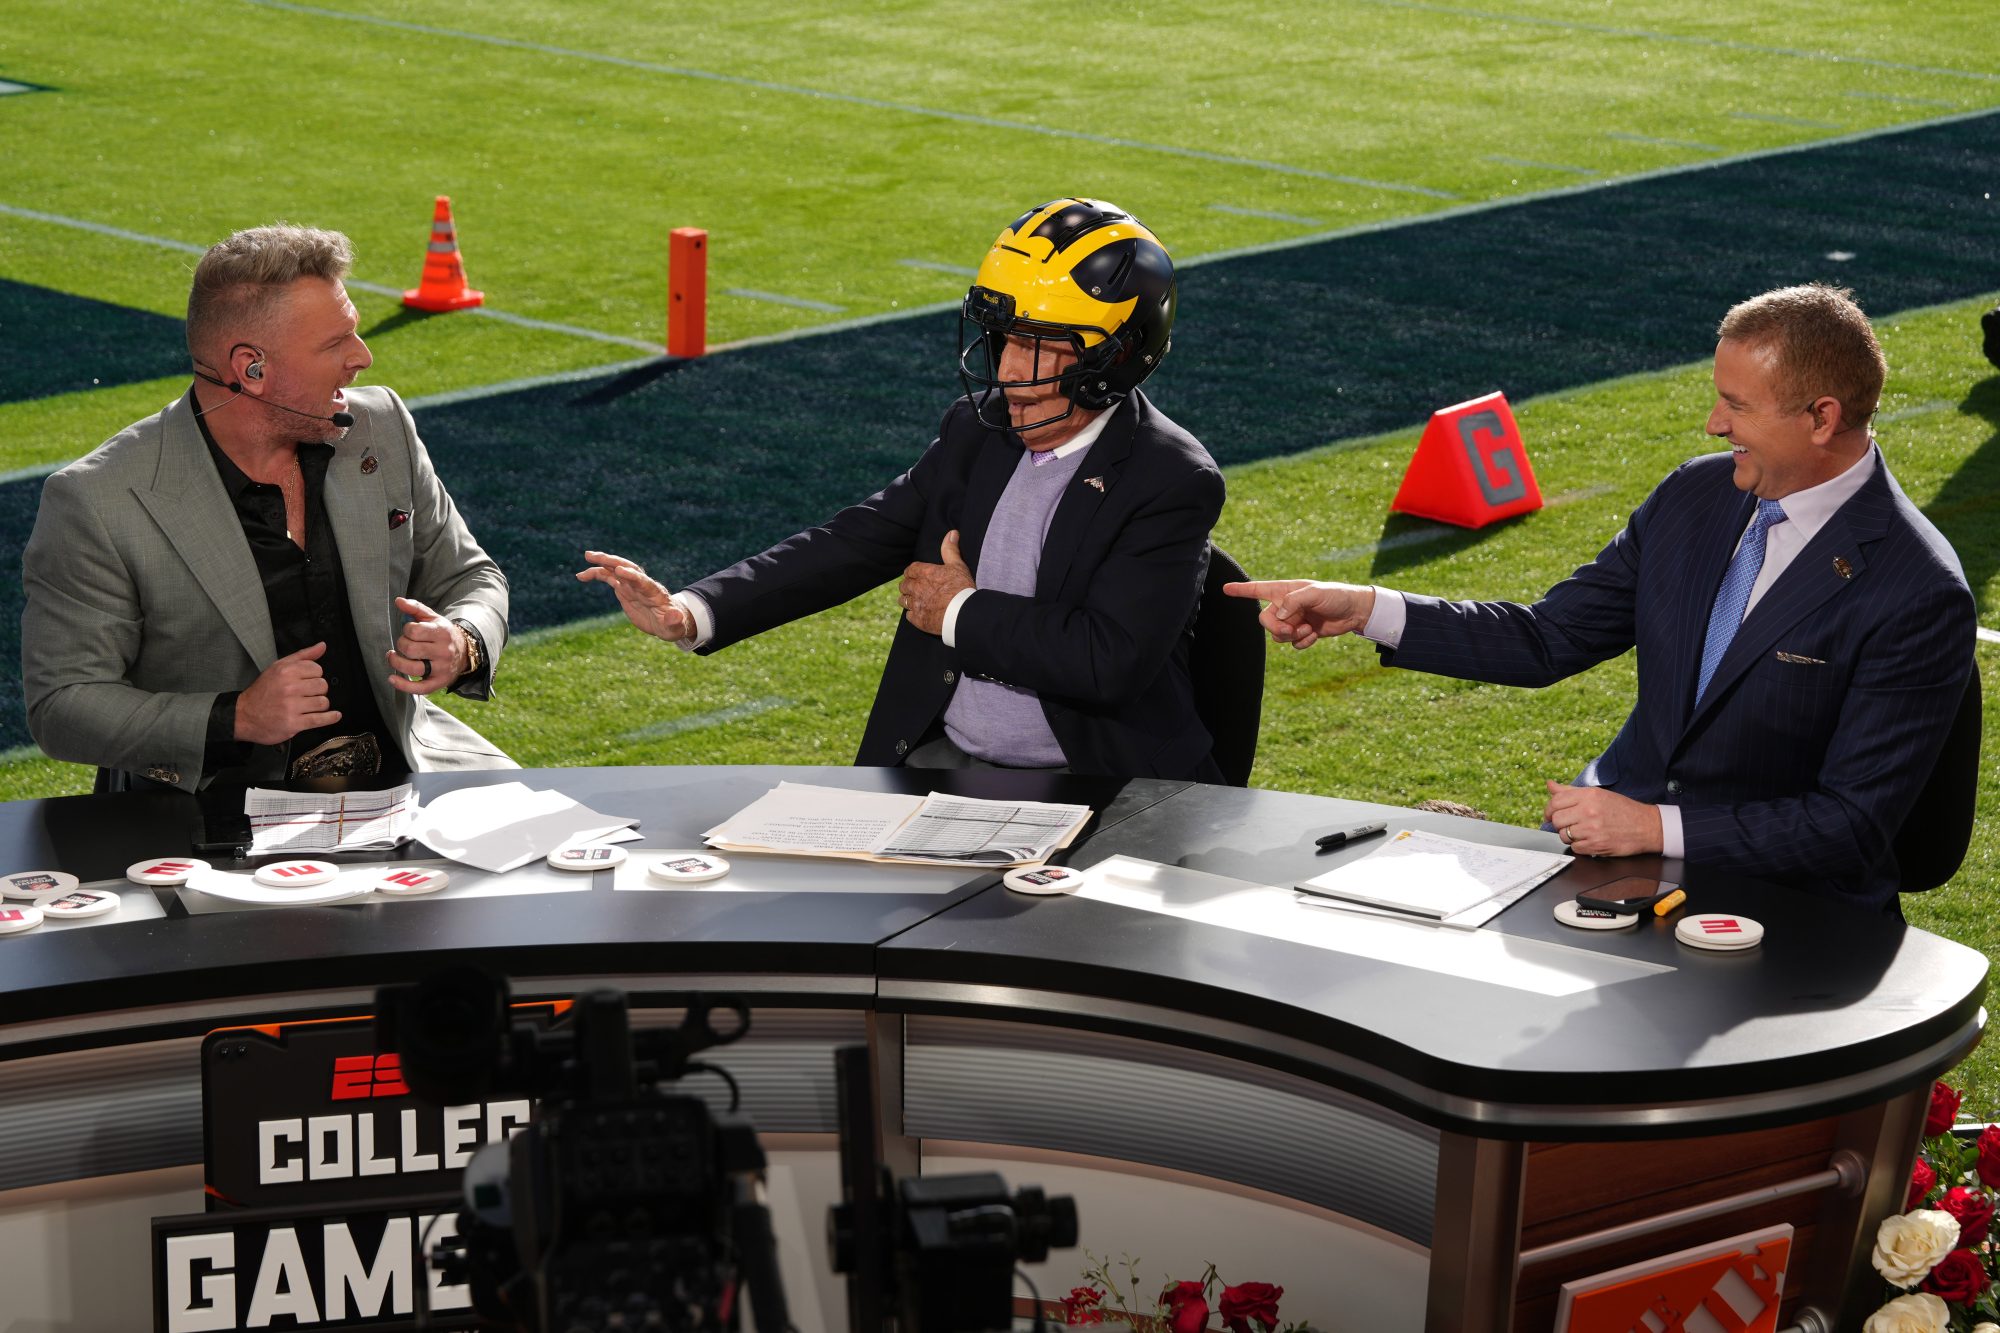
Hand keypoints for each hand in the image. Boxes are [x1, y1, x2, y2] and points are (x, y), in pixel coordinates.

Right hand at [235, 641, 339, 743]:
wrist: (243, 715)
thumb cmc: (263, 691)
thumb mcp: (278, 667)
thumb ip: (303, 656)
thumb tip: (322, 646)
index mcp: (286, 672)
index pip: (317, 669)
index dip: (314, 675)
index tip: (307, 681)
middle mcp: (289, 688)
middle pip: (322, 686)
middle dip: (318, 690)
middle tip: (307, 694)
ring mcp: (291, 706)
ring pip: (323, 702)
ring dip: (320, 705)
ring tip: (309, 705)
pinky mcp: (294, 723)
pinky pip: (320, 719)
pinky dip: (330, 718)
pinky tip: (334, 715)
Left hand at [387, 596, 467, 694]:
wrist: (465, 652)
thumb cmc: (443, 634)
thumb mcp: (433, 618)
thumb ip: (415, 608)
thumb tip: (398, 601)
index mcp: (442, 633)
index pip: (413, 631)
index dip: (405, 631)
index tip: (409, 632)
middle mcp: (443, 651)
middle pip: (411, 650)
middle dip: (401, 645)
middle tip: (404, 644)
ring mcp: (441, 668)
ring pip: (412, 669)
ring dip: (396, 663)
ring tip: (393, 657)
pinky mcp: (439, 682)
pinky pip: (419, 688)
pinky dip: (403, 686)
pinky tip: (392, 679)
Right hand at [576, 550, 689, 641]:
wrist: (668, 622)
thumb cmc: (674, 625)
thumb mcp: (676, 627)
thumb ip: (674, 621)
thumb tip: (675, 617)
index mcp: (654, 592)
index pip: (643, 581)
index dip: (632, 576)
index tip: (620, 571)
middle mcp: (642, 584)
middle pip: (627, 568)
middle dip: (613, 561)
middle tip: (595, 556)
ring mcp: (632, 585)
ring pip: (615, 569)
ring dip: (601, 562)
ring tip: (586, 557)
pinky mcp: (624, 589)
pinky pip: (608, 578)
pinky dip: (596, 574)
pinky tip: (581, 576)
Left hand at [899, 530, 974, 635]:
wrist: (963, 613)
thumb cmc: (962, 588)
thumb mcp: (958, 566)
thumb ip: (951, 550)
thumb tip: (952, 533)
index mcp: (925, 573)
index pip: (910, 570)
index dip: (911, 572)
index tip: (914, 575)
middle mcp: (917, 588)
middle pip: (904, 585)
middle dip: (908, 586)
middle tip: (915, 588)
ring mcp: (916, 605)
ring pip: (903, 600)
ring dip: (907, 599)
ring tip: (914, 601)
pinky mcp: (918, 620)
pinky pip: (908, 616)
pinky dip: (912, 614)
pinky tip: (919, 614)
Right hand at [1222, 579, 1375, 649]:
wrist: (1354, 611)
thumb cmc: (1335, 595)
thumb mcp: (1315, 592)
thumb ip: (1294, 601)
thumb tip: (1278, 615)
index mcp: (1285, 591)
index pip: (1258, 590)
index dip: (1241, 590)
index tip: (1225, 588)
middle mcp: (1285, 606)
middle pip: (1265, 621)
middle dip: (1276, 628)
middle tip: (1291, 630)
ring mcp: (1293, 621)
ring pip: (1277, 636)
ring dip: (1292, 636)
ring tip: (1308, 629)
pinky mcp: (1302, 633)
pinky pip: (1293, 644)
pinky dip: (1303, 642)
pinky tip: (1314, 634)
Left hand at [1544, 781, 1663, 856]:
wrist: (1647, 826)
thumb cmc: (1622, 809)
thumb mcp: (1598, 794)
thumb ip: (1571, 791)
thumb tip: (1550, 785)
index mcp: (1589, 795)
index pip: (1555, 802)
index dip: (1549, 810)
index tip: (1550, 815)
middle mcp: (1589, 810)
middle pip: (1556, 820)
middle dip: (1559, 824)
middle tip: (1570, 824)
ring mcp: (1592, 829)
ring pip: (1563, 835)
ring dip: (1570, 836)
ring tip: (1583, 831)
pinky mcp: (1596, 845)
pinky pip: (1575, 848)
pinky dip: (1580, 846)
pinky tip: (1590, 840)